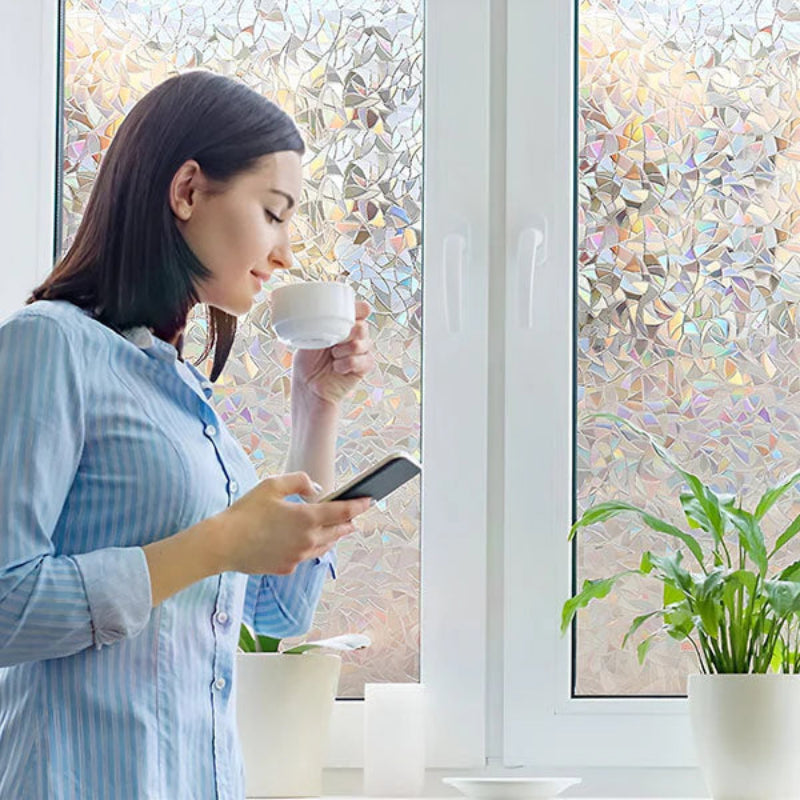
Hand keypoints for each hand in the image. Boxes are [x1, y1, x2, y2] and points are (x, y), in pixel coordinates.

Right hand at [213, 472, 370, 574]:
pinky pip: (306, 555)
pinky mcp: (287, 567)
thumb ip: (299, 482)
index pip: (343, 512)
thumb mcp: (272, 485)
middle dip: (348, 523)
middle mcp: (308, 540)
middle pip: (338, 531)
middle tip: (354, 517)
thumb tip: (317, 489)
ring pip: (324, 546)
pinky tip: (307, 541)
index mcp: (307, 518)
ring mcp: (298, 556)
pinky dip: (311, 546)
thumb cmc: (246, 511)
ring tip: (337, 530)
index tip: (369, 501)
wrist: (223, 544)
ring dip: (333, 536)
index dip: (358, 505)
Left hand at [291, 300, 374, 408]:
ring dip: (344, 351)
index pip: (360, 310)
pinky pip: (364, 360)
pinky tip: (337, 368)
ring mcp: (361, 351)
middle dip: (347, 334)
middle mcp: (355, 336)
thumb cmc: (307, 362)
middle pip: (363, 327)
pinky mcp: (365, 366)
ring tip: (332, 357)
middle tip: (333, 343)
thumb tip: (325, 312)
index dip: (360, 309)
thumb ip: (321, 324)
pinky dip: (347, 364)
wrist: (309, 386)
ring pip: (363, 344)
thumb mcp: (310, 337)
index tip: (357, 312)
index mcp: (344, 324)